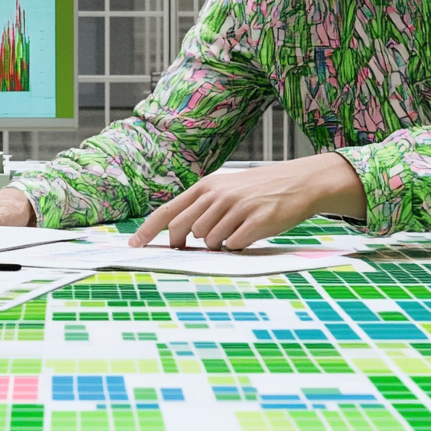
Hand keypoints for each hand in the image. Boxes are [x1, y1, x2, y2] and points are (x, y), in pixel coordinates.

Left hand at [127, 153, 366, 250]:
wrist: (298, 182)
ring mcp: (236, 208)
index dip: (148, 229)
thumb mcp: (226, 189)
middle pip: (183, 231)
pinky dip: (238, 246)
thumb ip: (202, 208)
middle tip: (196, 247)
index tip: (133, 244)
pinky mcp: (255, 222)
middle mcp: (217, 195)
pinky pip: (233, 245)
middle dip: (185, 244)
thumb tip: (178, 235)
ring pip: (207, 241)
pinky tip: (250, 234)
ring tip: (234, 231)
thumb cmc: (258, 190)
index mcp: (206, 187)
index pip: (168, 211)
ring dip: (217, 244)